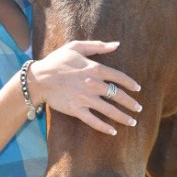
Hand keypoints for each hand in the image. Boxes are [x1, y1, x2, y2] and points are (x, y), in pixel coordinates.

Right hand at [27, 40, 141, 135]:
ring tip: (132, 122)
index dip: (130, 84)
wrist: (38, 78)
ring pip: (109, 110)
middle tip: (138, 109)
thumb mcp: (76, 47)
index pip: (119, 77)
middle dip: (130, 103)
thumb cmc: (56, 60)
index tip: (137, 89)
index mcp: (94, 68)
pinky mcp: (76, 110)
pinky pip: (94, 121)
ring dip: (123, 117)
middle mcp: (93, 84)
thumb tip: (116, 44)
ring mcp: (85, 99)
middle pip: (118, 95)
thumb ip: (97, 46)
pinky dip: (104, 127)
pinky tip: (113, 131)